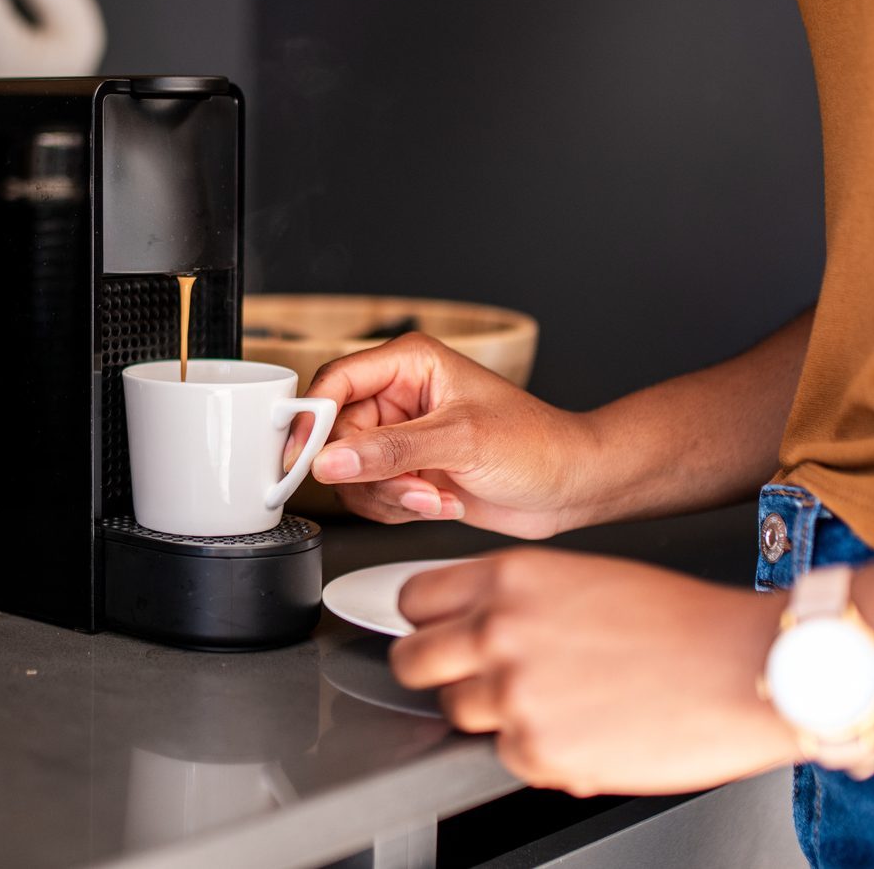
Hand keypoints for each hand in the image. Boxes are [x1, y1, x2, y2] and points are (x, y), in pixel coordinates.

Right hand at [285, 333, 596, 538]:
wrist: (571, 487)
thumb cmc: (536, 444)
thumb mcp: (461, 441)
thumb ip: (390, 451)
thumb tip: (330, 461)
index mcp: (409, 365)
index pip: (335, 383)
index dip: (310, 420)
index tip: (302, 457)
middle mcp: (400, 397)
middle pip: (337, 437)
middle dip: (370, 473)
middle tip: (410, 486)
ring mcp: (403, 437)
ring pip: (350, 474)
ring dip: (390, 495)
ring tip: (436, 495)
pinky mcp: (409, 471)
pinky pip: (372, 496)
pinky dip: (402, 508)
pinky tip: (442, 501)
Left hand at [391, 549, 794, 795]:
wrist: (747, 668)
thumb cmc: (682, 621)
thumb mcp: (583, 577)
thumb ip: (516, 597)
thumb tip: (469, 620)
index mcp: (510, 577)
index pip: (415, 599)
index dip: (427, 620)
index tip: (438, 631)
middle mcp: (500, 630)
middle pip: (414, 661)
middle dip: (438, 672)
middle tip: (477, 677)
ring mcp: (515, 694)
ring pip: (457, 712)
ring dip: (493, 713)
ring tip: (553, 700)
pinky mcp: (539, 751)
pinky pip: (507, 756)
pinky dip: (538, 750)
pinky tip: (584, 726)